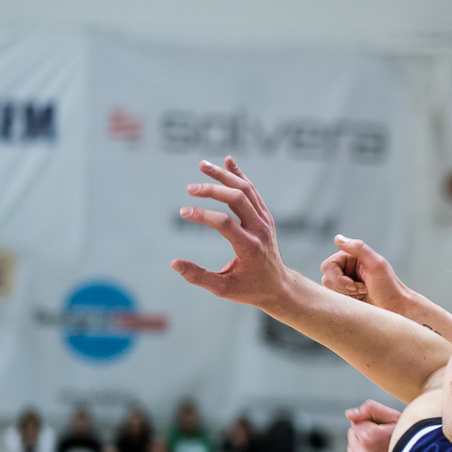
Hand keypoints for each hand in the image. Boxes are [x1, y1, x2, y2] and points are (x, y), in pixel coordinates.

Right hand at [171, 157, 295, 308]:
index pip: (225, 224)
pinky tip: (227, 162)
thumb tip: (173, 263)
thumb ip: (199, 277)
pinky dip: (240, 175)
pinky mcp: (264, 216)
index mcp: (249, 248)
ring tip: (202, 165)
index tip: (183, 212)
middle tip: (190, 188)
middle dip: (212, 190)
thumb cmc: (249, 289)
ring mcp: (264, 221)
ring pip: (246, 190)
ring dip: (224, 175)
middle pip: (238, 199)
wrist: (278, 285)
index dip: (203, 215)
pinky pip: (253, 191)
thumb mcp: (223, 289)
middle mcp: (260, 230)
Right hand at [320, 236, 408, 311]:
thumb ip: (359, 248)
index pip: (327, 265)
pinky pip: (334, 299)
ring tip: (362, 294)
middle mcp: (346, 269)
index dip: (338, 278)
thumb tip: (338, 237)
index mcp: (351, 257)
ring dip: (346, 295)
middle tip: (362, 290)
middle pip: (326, 278)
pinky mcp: (346, 296)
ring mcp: (345, 283)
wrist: (396, 308)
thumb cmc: (389, 287)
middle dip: (343, 288)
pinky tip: (360, 300)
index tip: (355, 285)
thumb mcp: (376, 264)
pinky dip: (347, 301)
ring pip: (329, 290)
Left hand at [346, 401, 399, 451]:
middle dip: (365, 437)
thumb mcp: (396, 418)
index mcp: (369, 437)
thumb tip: (349, 414)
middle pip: (353, 437)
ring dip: (364, 451)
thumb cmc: (410, 440)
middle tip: (385, 443)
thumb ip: (371, 409)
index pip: (356, 422)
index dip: (371, 424)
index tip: (384, 431)